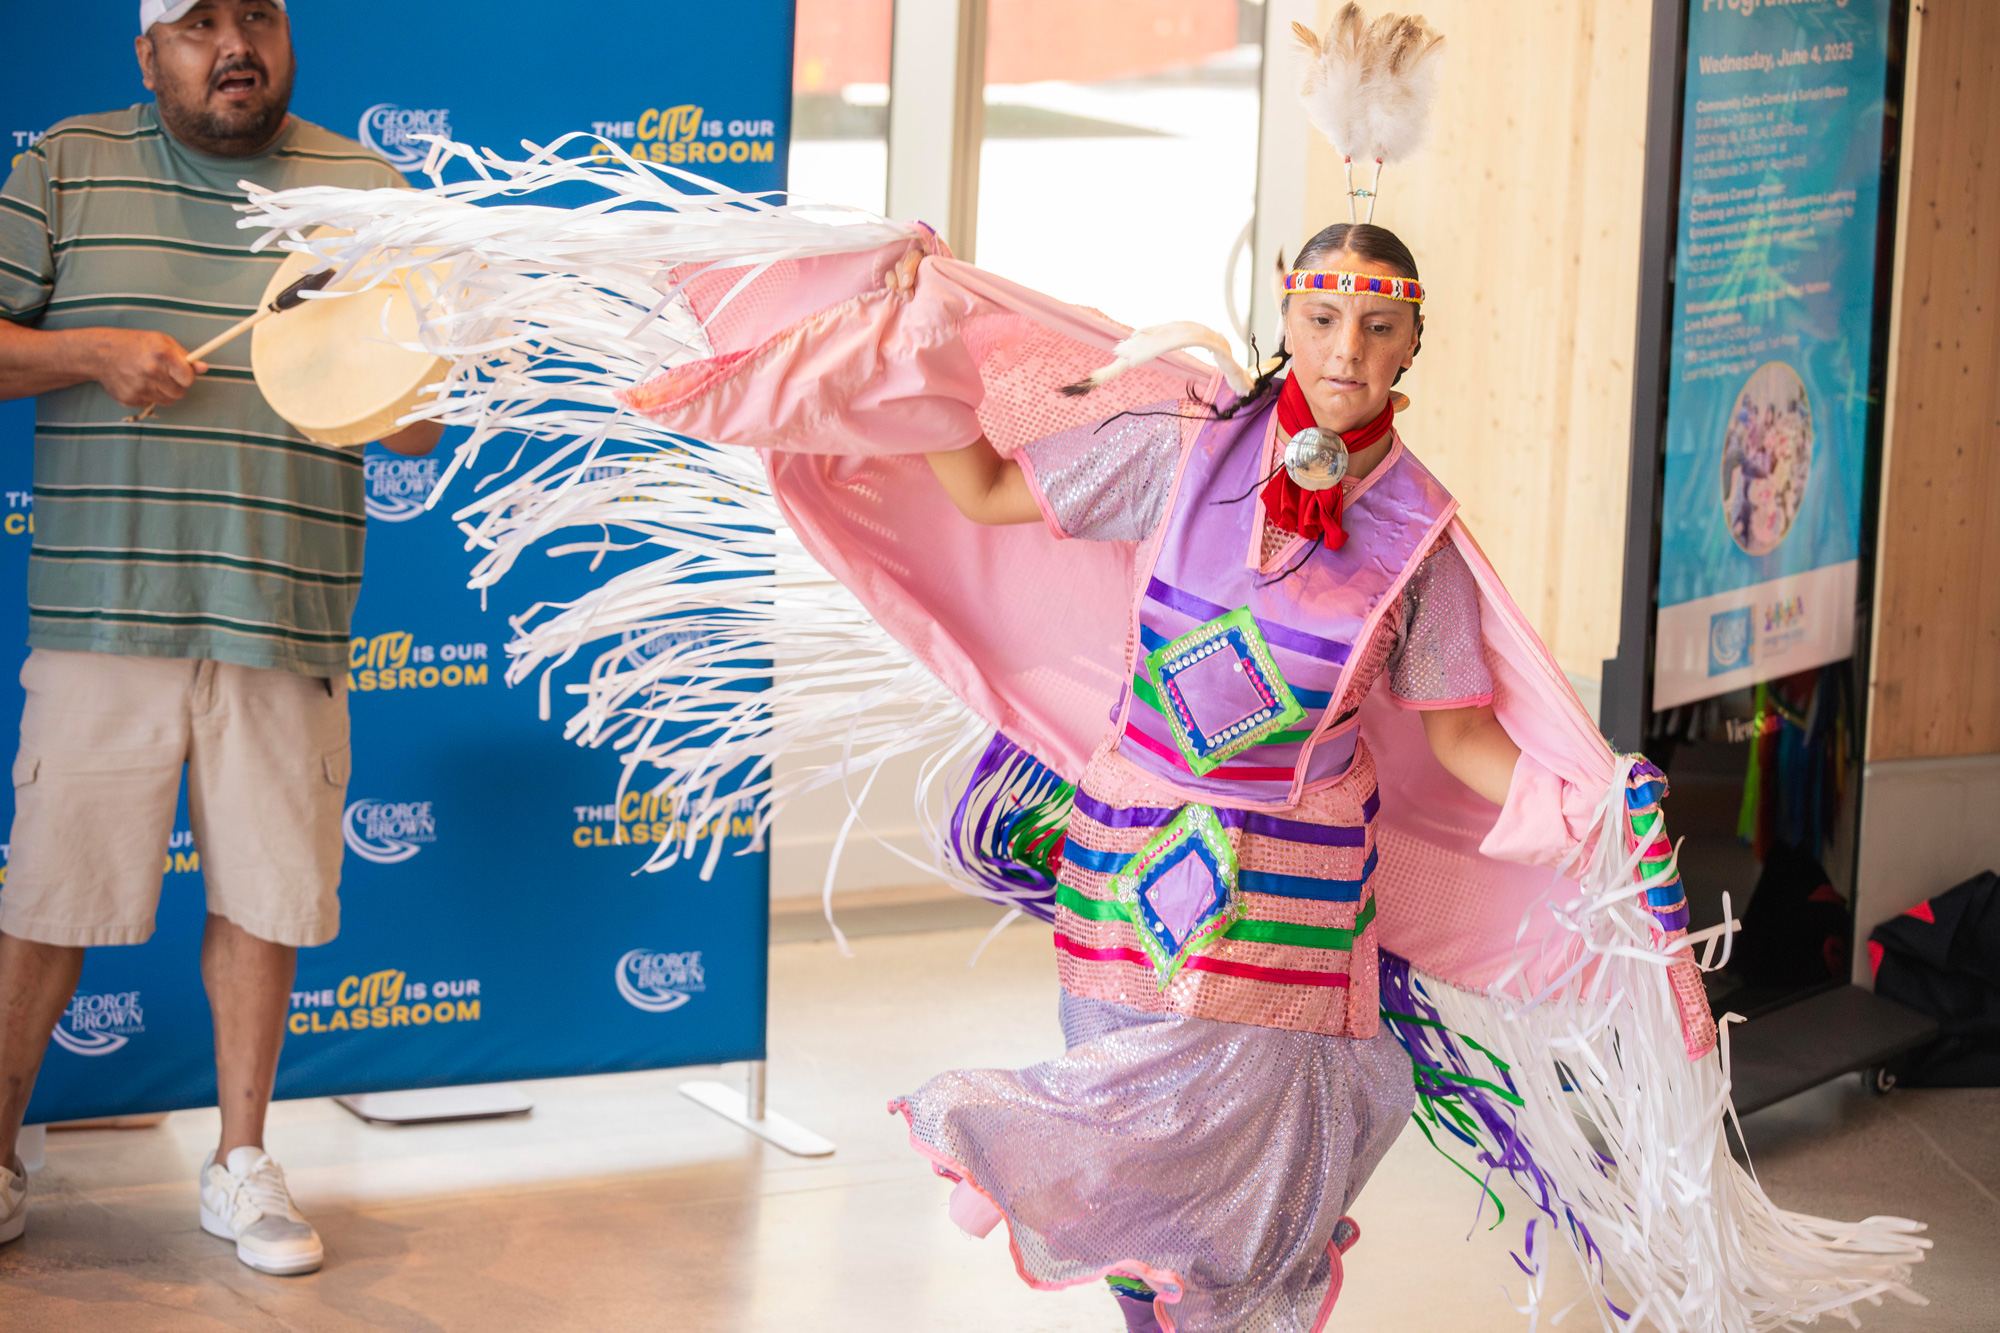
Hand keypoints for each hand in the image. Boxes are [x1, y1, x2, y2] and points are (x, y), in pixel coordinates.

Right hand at [84, 328, 205, 407]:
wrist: (100, 353)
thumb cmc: (136, 345)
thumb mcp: (162, 342)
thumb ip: (185, 357)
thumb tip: (204, 369)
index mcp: (162, 354)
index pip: (188, 379)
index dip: (186, 377)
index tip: (181, 373)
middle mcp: (151, 371)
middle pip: (180, 393)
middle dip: (176, 386)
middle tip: (165, 375)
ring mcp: (139, 387)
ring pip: (167, 401)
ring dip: (164, 392)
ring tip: (151, 378)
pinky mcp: (129, 399)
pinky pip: (150, 403)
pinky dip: (148, 395)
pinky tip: (137, 382)